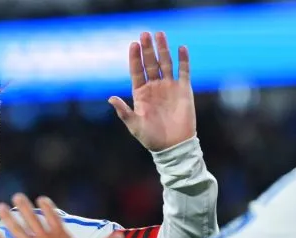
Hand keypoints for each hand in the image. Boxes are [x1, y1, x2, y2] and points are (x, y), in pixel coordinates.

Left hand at [0, 195, 123, 237]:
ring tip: (1, 207)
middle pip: (32, 217)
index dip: (48, 207)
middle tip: (17, 196)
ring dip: (8, 217)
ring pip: (17, 228)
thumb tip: (122, 235)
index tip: (42, 199)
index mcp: (60, 234)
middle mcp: (44, 237)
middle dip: (24, 206)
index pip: (53, 216)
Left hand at [109, 31, 195, 151]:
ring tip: (160, 34)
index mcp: (140, 93)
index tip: (133, 44)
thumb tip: (110, 98)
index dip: (135, 57)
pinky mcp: (184, 90)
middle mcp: (154, 87)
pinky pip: (184, 71)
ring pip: (166, 63)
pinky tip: (181, 48)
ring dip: (163, 49)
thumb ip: (124, 111)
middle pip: (150, 63)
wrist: (173, 146)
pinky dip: (183, 60)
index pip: (136, 70)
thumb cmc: (152, 138)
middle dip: (148, 49)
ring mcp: (169, 87)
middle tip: (145, 33)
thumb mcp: (134, 125)